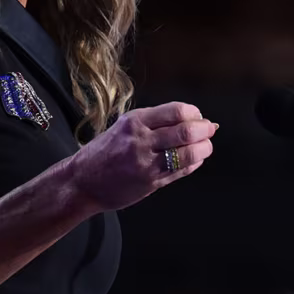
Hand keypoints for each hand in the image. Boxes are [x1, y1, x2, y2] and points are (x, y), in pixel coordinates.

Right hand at [68, 102, 216, 210]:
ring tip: (206, 146)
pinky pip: (181, 171)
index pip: (176, 111)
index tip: (198, 116)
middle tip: (210, 129)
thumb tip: (193, 117)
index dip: (194, 113)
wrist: (82, 181)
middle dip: (205, 129)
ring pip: (188, 153)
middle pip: (185, 131)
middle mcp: (140, 140)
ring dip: (204, 148)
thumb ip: (155, 122)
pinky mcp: (150, 182)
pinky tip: (195, 160)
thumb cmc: (106, 151)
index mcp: (134, 121)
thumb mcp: (125, 127)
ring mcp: (146, 163)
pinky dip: (194, 164)